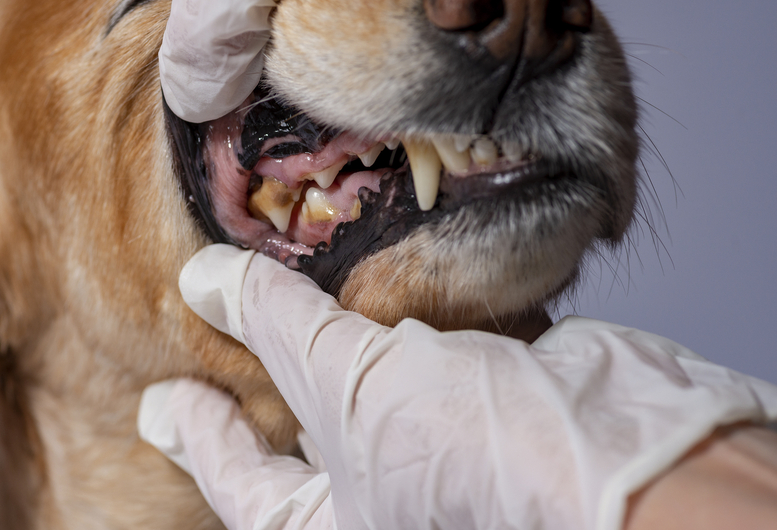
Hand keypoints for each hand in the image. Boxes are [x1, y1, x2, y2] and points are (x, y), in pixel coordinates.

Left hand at [140, 244, 776, 529]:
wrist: (616, 447)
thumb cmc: (466, 451)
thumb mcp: (345, 384)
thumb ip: (275, 325)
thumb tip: (201, 282)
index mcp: (341, 523)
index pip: (246, 485)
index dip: (198, 439)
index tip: (160, 405)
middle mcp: (391, 494)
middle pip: (307, 441)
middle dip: (266, 393)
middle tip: (220, 352)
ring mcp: (446, 444)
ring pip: (373, 389)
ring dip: (337, 342)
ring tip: (294, 295)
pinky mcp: (496, 395)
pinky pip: (435, 354)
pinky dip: (410, 315)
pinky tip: (391, 271)